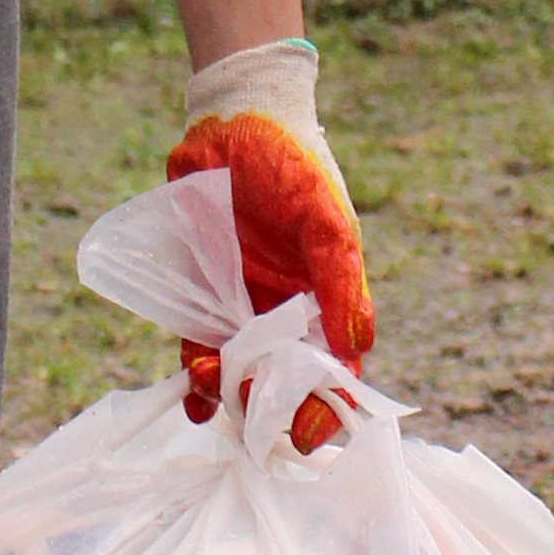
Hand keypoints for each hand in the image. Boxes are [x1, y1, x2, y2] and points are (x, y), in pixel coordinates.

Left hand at [167, 39, 371, 450]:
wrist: (231, 118)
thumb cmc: (292, 163)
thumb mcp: (326, 219)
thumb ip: (343, 283)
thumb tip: (361, 346)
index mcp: (327, 299)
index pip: (335, 370)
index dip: (328, 408)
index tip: (311, 436)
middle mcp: (286, 311)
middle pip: (284, 383)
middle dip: (271, 410)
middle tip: (252, 419)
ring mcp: (241, 306)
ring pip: (238, 372)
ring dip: (228, 394)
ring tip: (211, 387)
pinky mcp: (199, 294)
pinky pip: (198, 347)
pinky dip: (195, 377)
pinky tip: (192, 393)